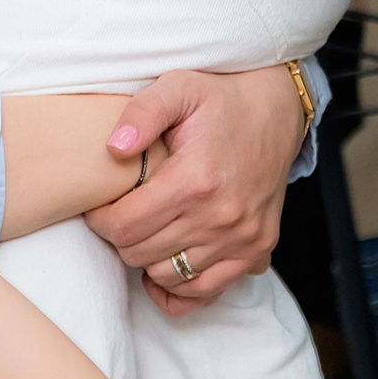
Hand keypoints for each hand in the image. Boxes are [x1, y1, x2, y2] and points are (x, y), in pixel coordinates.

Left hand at [84, 66, 304, 313]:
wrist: (276, 108)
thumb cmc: (221, 98)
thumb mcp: (178, 87)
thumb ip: (141, 113)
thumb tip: (114, 149)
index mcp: (195, 180)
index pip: (124, 227)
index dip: (100, 219)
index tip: (101, 205)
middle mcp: (221, 218)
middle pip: (140, 255)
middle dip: (121, 236)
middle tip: (123, 212)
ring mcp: (243, 239)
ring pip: (168, 276)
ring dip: (149, 257)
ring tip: (148, 228)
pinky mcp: (257, 251)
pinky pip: (206, 292)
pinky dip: (182, 285)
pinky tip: (170, 260)